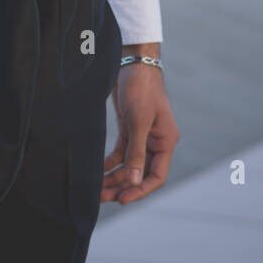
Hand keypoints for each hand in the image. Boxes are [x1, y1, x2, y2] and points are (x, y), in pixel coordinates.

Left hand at [101, 65, 178, 203]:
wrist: (133, 62)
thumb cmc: (141, 88)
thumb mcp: (138, 121)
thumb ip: (136, 152)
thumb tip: (134, 181)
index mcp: (165, 142)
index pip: (156, 176)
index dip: (140, 190)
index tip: (122, 199)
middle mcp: (155, 142)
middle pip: (141, 173)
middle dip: (123, 186)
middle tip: (102, 198)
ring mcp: (142, 136)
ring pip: (129, 165)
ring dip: (115, 177)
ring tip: (97, 189)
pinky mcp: (129, 128)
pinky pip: (121, 153)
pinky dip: (111, 162)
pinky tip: (98, 170)